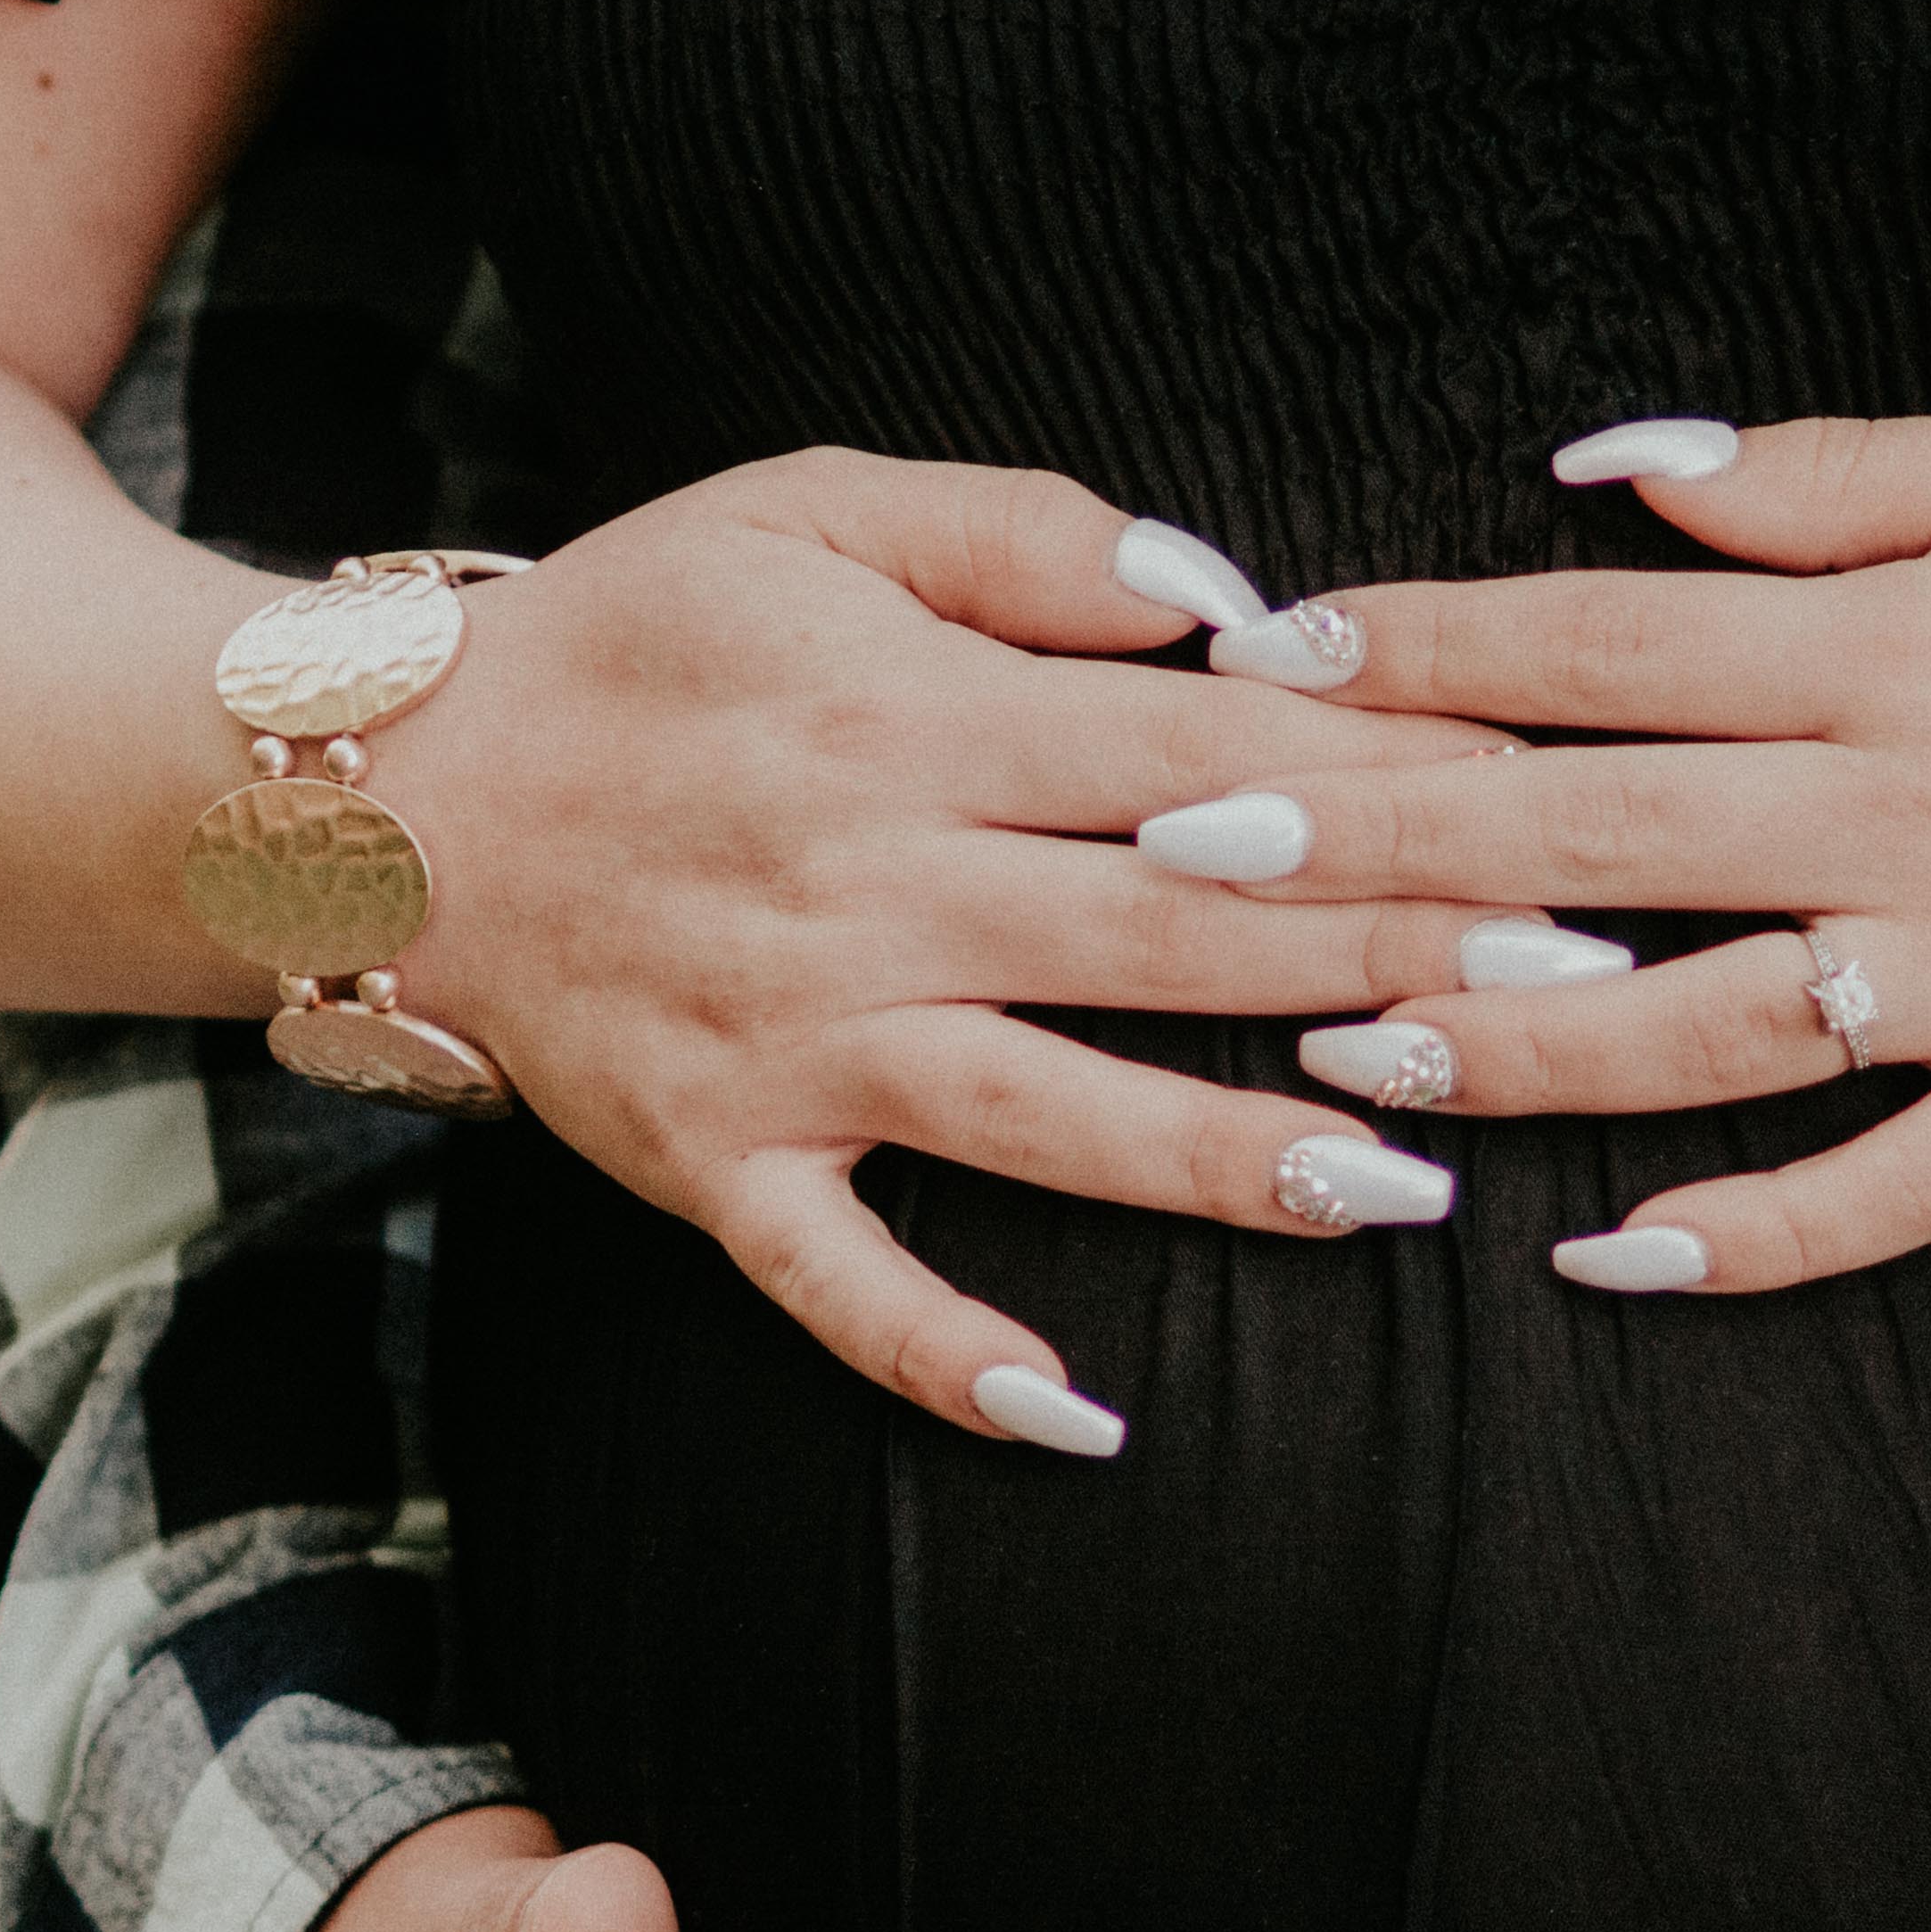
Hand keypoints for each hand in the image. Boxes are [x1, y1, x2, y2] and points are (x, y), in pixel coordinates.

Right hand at [389, 453, 1524, 1448]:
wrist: (367, 796)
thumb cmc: (630, 636)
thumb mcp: (810, 509)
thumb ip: (1025, 537)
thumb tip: (1226, 595)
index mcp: (904, 711)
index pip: (1196, 745)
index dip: (1382, 767)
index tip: (1544, 789)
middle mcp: (863, 884)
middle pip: (1170, 929)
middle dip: (1378, 959)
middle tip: (1564, 991)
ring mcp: (791, 1043)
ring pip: (1048, 1115)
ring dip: (1229, 1158)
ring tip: (1405, 1188)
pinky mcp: (717, 1164)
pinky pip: (842, 1285)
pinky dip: (949, 1359)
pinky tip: (1084, 1422)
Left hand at [1165, 414, 1930, 1293]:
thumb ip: (1828, 483)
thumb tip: (1604, 480)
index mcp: (1904, 646)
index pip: (1603, 647)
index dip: (1416, 651)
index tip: (1258, 661)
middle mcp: (1923, 812)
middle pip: (1596, 832)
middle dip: (1379, 845)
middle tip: (1191, 860)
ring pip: (1703, 1027)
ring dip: (1509, 1045)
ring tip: (1338, 1060)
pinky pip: (1885, 1193)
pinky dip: (1745, 1232)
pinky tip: (1605, 1254)